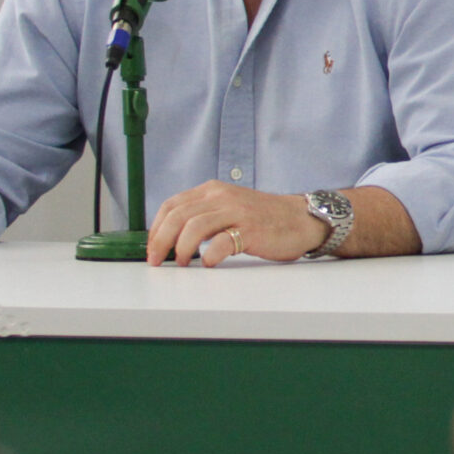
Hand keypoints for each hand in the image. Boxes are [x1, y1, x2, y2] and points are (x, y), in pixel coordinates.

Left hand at [147, 182, 329, 266]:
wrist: (302, 219)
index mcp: (213, 190)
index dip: (155, 229)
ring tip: (182, 263)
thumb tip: (169, 238)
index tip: (152, 248)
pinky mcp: (251, 230)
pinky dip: (209, 256)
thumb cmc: (264, 219)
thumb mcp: (228, 207)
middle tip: (158, 260)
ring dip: (181, 249)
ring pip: (194, 227)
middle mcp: (223, 197)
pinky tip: (208, 263)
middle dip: (160, 241)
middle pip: (178, 216)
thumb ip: (203, 215)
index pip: (171, 205)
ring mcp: (238, 212)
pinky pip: (221, 243)